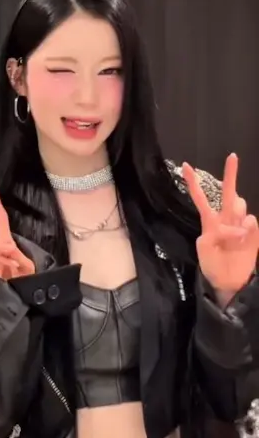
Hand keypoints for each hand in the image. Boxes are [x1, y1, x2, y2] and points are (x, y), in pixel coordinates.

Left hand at [183, 153, 258, 297]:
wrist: (229, 280)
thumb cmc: (213, 264)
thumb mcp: (204, 249)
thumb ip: (214, 234)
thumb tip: (234, 225)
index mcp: (210, 221)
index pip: (201, 198)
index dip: (193, 183)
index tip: (185, 166)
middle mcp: (226, 218)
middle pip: (228, 192)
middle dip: (231, 174)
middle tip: (232, 156)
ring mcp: (241, 224)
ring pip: (239, 205)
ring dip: (235, 213)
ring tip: (233, 235)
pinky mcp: (253, 232)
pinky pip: (251, 221)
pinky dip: (246, 227)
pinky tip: (243, 238)